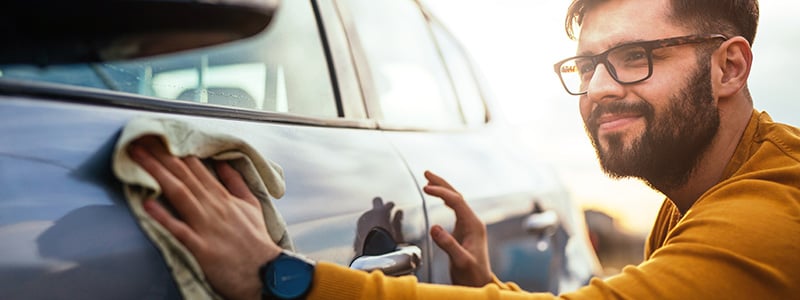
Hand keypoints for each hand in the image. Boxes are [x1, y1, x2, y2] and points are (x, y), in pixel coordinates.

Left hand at [128, 136, 280, 299]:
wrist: (265, 272)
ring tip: (138, 159)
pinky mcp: (200, 247)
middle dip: (160, 156)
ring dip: (157, 174)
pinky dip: (163, 217)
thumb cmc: (256, 241)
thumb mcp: (251, 205)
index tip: (159, 138)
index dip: (176, 151)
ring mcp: (206, 226)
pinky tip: (146, 204)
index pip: (196, 168)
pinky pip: (178, 229)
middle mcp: (213, 207)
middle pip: (183, 176)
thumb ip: (236, 183)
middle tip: (139, 140)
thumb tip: (223, 163)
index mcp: (223, 197)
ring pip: (179, 194)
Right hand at [423, 171, 492, 286]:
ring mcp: (468, 226)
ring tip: (429, 180)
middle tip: (426, 172)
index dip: (441, 192)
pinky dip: (444, 199)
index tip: (426, 187)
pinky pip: (453, 209)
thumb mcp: (460, 261)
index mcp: (474, 225)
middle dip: (442, 183)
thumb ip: (448, 244)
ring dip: (443, 189)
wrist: (478, 284)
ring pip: (455, 201)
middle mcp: (472, 222)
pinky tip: (437, 196)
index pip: (456, 201)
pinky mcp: (463, 231)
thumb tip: (434, 227)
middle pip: (456, 196)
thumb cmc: (472, 275)